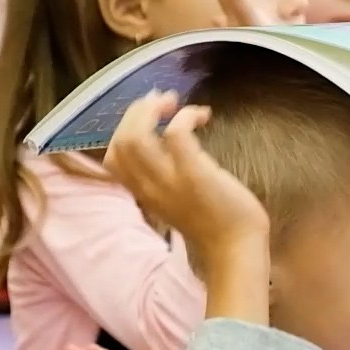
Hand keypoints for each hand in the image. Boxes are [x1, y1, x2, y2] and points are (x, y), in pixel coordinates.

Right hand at [103, 93, 269, 322]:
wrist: (236, 248)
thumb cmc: (214, 223)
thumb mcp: (177, 201)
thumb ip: (163, 180)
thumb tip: (166, 143)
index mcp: (144, 193)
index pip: (112, 158)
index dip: (125, 129)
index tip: (150, 118)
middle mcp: (149, 187)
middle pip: (120, 140)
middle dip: (137, 111)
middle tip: (162, 101)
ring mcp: (169, 180)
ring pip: (136, 135)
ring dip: (152, 109)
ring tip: (174, 103)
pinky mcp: (193, 173)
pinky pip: (175, 133)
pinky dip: (185, 115)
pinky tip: (203, 116)